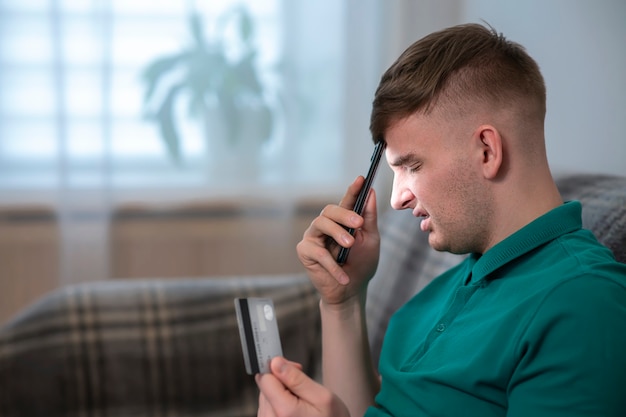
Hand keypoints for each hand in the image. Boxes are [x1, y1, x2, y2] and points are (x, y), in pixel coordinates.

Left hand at [256, 357, 349, 416]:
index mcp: (283, 411)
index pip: (265, 379)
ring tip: (301, 401)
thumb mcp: (323, 397)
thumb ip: (297, 379)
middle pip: (265, 387)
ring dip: (281, 394)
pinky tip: (296, 410)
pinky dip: (280, 405)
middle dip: (282, 381)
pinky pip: (268, 408)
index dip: (280, 369)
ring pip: (266, 397)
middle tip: (303, 386)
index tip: (296, 370)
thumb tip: (275, 363)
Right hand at [296, 176, 379, 306]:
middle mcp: (326, 224)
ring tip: (350, 245)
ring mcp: (314, 236)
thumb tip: (371, 192)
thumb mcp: (371, 240)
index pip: (347, 201)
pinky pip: (317, 251)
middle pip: (330, 209)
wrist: (351, 291)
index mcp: (343, 220)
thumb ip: (369, 217)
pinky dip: (332, 264)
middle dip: (345, 214)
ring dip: (337, 233)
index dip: (353, 189)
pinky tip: (343, 275)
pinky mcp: (305, 251)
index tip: (361, 179)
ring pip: (320, 223)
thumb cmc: (361, 264)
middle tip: (359, 223)